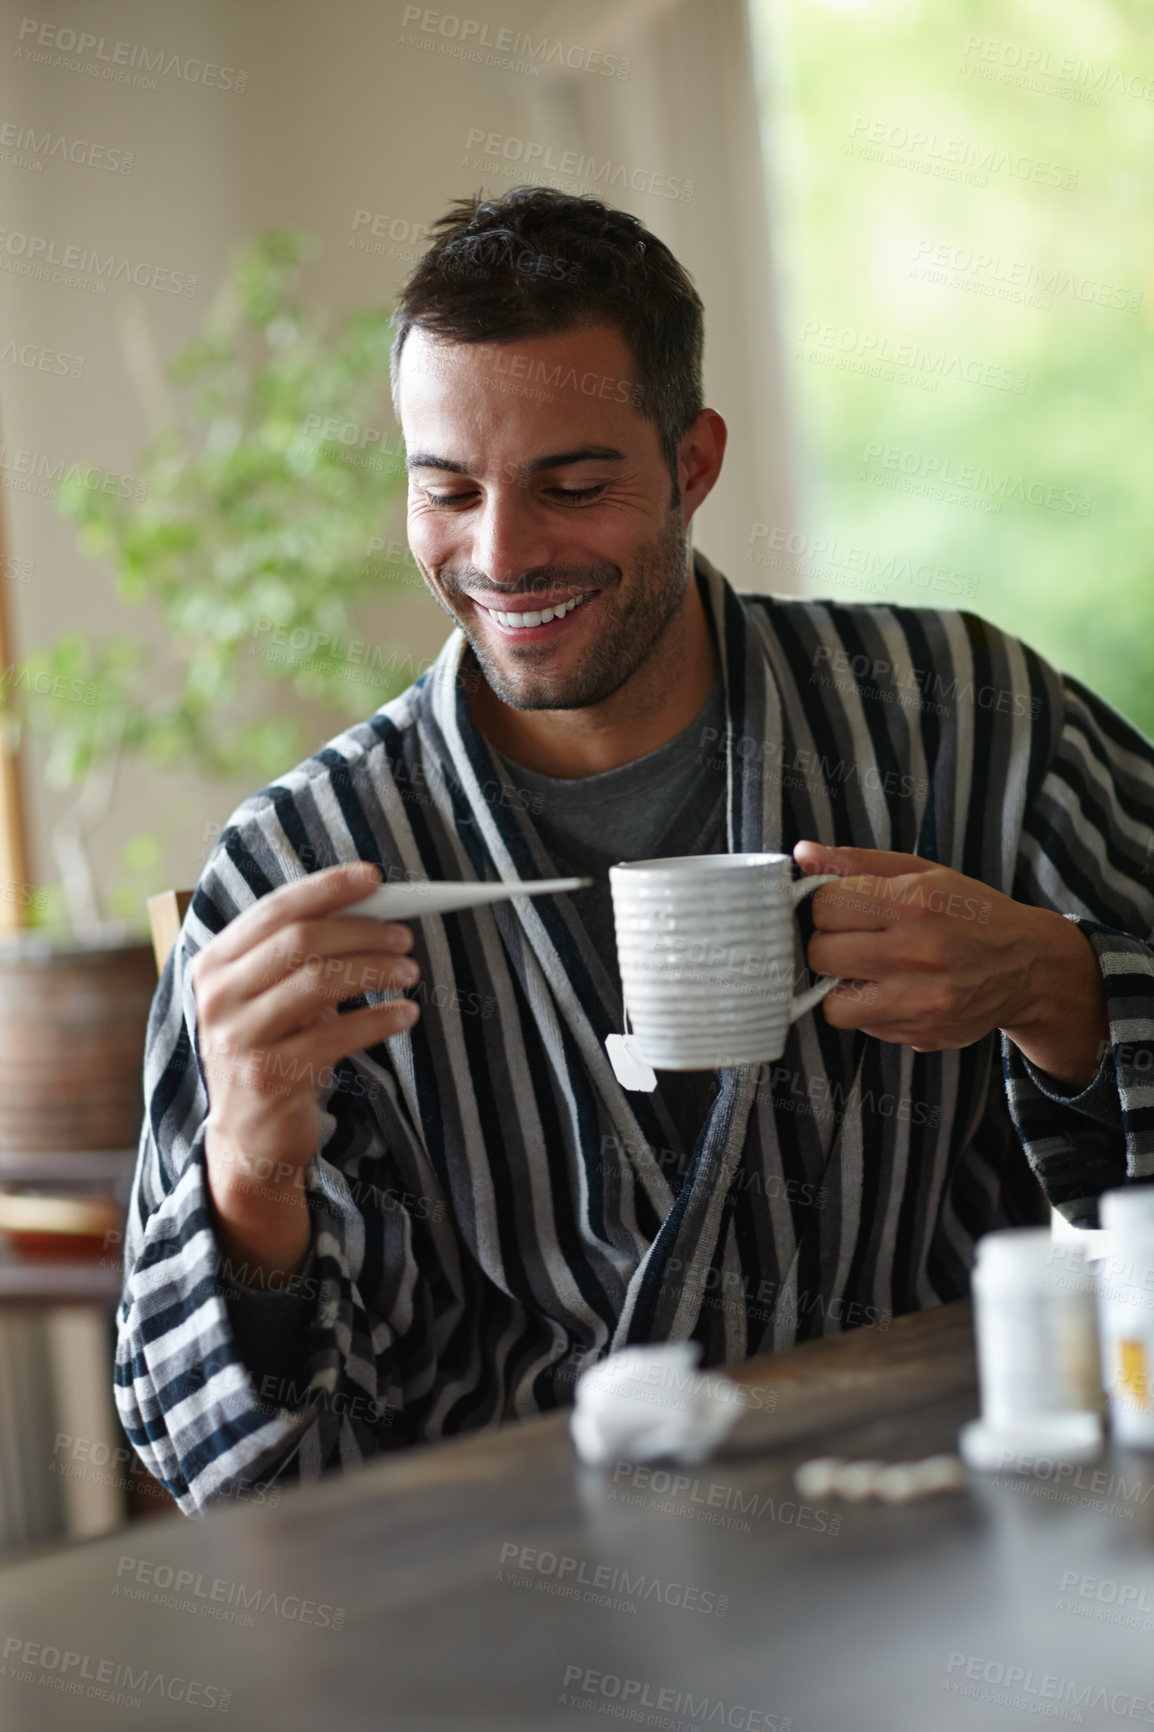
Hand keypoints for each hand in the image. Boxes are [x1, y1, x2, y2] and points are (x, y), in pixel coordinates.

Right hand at [190, 862, 420, 1274]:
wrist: (248, 1139)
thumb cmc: (272, 1050)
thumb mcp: (272, 998)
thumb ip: (300, 955)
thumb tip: (369, 905)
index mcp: (214, 964)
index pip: (275, 909)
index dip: (327, 888)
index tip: (374, 878)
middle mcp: (218, 997)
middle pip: (300, 941)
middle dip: (361, 931)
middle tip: (404, 937)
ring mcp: (238, 1038)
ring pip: (320, 982)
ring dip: (375, 970)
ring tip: (410, 972)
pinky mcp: (269, 1077)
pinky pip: (337, 1035)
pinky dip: (380, 1018)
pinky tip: (407, 1014)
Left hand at [793, 841, 1106, 1088]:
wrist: (1029, 966)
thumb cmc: (969, 912)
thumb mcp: (922, 873)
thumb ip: (857, 863)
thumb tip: (803, 854)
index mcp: (914, 902)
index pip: (824, 906)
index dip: (824, 905)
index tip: (840, 908)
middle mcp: (917, 953)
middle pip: (821, 954)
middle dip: (828, 945)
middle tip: (852, 940)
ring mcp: (920, 1000)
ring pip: (832, 1003)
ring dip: (840, 986)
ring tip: (865, 971)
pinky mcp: (922, 1035)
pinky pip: (863, 1026)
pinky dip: (868, 1009)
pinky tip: (893, 991)